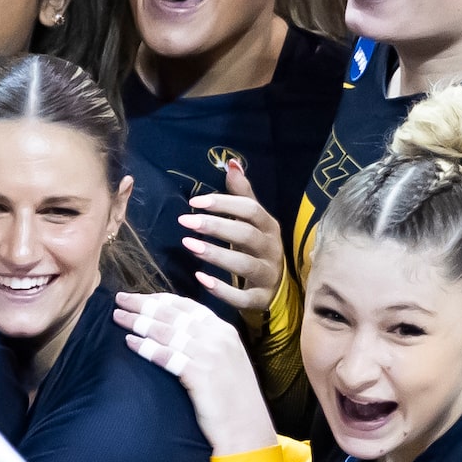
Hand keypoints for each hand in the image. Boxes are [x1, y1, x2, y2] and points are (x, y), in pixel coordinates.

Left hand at [114, 290, 273, 453]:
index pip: (188, 306)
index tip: (141, 297)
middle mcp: (218, 337)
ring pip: (167, 332)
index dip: (161, 299)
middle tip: (120, 298)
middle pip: (173, 314)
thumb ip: (210, 342)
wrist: (247, 428)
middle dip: (143, 304)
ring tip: (118, 317)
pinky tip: (129, 342)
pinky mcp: (199, 374)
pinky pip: (166, 356)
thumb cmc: (236, 399)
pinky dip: (146, 347)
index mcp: (225, 330)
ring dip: (138, 322)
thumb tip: (181, 332)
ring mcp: (209, 354)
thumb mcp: (228, 360)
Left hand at [178, 158, 283, 313]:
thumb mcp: (253, 220)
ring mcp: (268, 275)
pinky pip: (243, 297)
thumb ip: (242, 194)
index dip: (223, 204)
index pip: (249, 210)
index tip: (194, 202)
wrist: (277, 287)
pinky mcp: (260, 299)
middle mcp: (272, 249)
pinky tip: (200, 279)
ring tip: (189, 245)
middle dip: (215, 226)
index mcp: (269, 226)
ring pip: (244, 265)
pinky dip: (222, 290)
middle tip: (185, 221)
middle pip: (245, 235)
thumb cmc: (257, 247)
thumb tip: (231, 163)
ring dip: (216, 254)